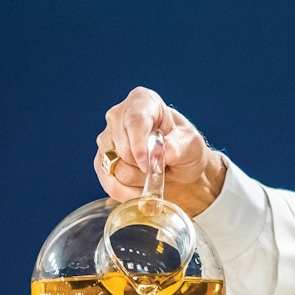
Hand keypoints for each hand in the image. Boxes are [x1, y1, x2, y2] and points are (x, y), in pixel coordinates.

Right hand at [95, 87, 225, 216]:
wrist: (180, 165)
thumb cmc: (185, 148)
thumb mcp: (192, 144)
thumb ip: (179, 146)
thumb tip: (164, 152)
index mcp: (142, 101)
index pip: (135, 121)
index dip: (140, 146)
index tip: (148, 165)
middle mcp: (118, 116)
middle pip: (122, 149)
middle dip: (144, 166)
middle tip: (162, 169)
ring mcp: (107, 139)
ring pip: (114, 167)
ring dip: (138, 180)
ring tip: (154, 175)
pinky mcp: (102, 160)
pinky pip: (108, 182)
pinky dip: (126, 192)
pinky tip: (141, 190)